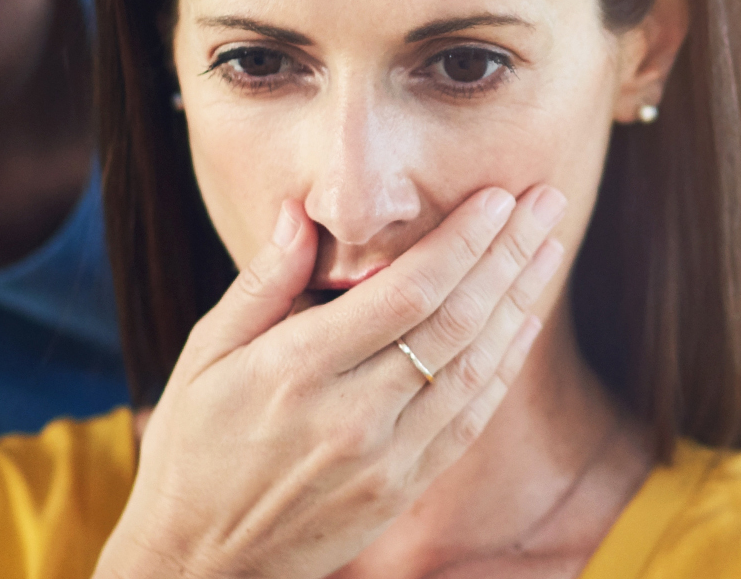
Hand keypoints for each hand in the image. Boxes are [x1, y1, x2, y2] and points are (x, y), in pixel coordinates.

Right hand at [92, 185, 568, 578]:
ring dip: (519, 302)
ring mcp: (384, 459)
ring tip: (547, 248)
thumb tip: (300, 213)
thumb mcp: (204, 355)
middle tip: (545, 201)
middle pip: (453, 322)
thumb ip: (261, 283)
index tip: (496, 196)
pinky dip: (503, 366)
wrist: (201, 559)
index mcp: (297, 370)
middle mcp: (351, 415)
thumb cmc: (193, 447)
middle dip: (507, 254)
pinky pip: (468, 419)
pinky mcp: (401, 489)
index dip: (460, 241)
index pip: (404, 293)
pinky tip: (522, 322)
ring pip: (473, 368)